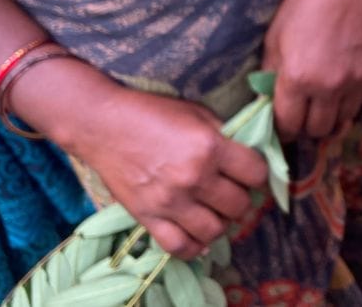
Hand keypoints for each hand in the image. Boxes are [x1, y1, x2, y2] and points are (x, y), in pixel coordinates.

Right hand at [22, 59, 267, 259]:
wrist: (102, 124)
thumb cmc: (152, 113)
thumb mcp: (197, 113)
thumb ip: (225, 136)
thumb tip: (248, 155)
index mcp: (210, 147)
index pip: (257, 173)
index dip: (258, 173)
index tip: (250, 172)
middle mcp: (193, 178)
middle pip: (240, 205)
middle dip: (242, 198)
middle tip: (233, 191)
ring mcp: (170, 202)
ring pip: (215, 231)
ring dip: (221, 223)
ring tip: (215, 211)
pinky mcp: (148, 217)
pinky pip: (180, 247)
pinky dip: (194, 246)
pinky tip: (197, 234)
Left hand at [265, 0, 361, 139]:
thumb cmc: (306, 4)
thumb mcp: (276, 36)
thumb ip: (271, 72)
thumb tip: (267, 100)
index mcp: (297, 78)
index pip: (288, 125)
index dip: (282, 129)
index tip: (283, 124)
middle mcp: (328, 87)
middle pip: (318, 130)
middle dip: (307, 127)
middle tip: (305, 115)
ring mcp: (356, 81)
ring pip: (344, 121)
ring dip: (332, 116)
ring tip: (326, 103)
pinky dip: (355, 100)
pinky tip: (347, 86)